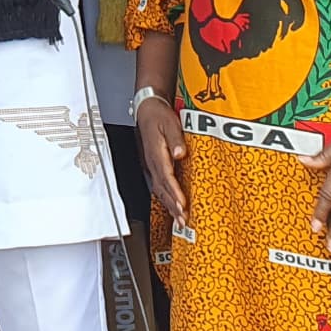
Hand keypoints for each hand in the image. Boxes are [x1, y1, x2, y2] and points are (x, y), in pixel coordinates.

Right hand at [134, 95, 189, 231]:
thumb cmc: (158, 116)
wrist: (147, 110)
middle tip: (183, 220)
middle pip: (163, 189)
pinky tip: (173, 206)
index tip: (182, 204)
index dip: (175, 192)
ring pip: (160, 190)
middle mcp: (153, 162)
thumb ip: (175, 139)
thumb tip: (181, 153)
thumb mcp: (169, 123)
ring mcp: (152, 165)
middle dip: (173, 206)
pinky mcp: (155, 166)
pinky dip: (167, 199)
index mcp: (156, 153)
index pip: (166, 176)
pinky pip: (160, 186)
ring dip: (170, 206)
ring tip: (179, 220)